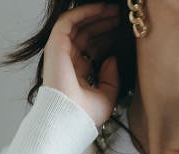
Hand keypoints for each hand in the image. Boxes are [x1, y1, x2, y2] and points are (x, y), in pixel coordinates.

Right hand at [41, 1, 122, 127]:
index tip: (122, 31)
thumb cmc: (85, 115)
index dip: (107, 38)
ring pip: (79, 25)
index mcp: (78, 74)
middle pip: (86, 35)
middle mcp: (68, 61)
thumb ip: (111, 78)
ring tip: (115, 10)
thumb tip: (112, 58)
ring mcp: (61, 52)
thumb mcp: (107, 97)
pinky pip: (70, 20)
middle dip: (104, 24)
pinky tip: (102, 8)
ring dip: (97, 15)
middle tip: (120, 16)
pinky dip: (85, 12)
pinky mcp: (56, 44)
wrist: (70, 119)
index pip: (92, 49)